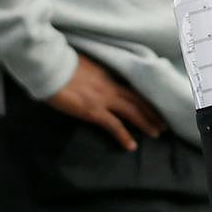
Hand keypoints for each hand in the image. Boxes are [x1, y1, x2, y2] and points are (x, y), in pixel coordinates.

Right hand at [47, 54, 163, 151]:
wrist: (48, 66)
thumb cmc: (56, 65)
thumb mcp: (78, 65)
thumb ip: (88, 74)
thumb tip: (87, 79)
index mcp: (105, 73)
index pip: (128, 86)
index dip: (141, 96)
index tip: (150, 103)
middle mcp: (109, 85)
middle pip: (137, 99)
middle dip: (151, 111)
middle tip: (162, 122)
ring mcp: (103, 98)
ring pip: (132, 111)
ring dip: (146, 122)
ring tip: (156, 133)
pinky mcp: (93, 111)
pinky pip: (114, 126)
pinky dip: (124, 136)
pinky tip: (131, 146)